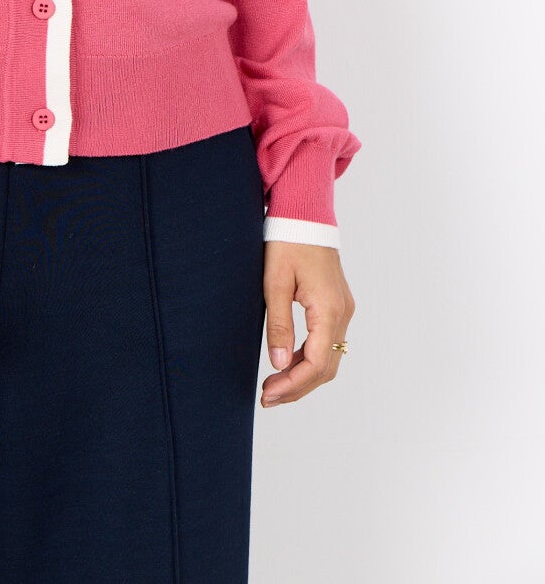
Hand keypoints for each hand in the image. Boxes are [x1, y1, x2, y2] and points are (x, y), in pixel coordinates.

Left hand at [260, 242, 354, 407]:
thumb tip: (278, 365)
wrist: (304, 214)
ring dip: (303, 376)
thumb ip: (278, 325)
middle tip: (267, 397)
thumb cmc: (288, 242)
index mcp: (328, 309)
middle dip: (297, 387)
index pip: (316, 363)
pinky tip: (288, 363)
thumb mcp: (275, 282)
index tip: (268, 394)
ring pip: (329, 358)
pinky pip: (327, 342)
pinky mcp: (336, 305)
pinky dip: (309, 358)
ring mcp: (342, 309)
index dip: (293, 385)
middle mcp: (342, 313)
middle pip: (326, 367)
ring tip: (274, 386)